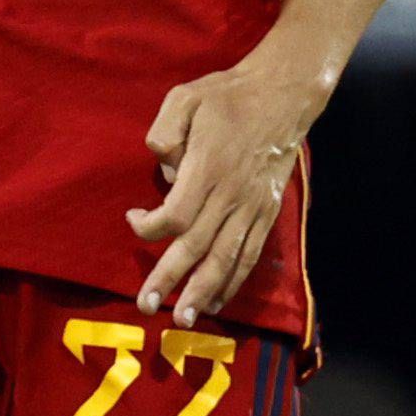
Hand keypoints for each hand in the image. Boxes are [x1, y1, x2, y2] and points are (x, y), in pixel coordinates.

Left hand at [127, 50, 322, 324]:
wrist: (282, 96)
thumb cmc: (227, 97)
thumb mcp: (186, 97)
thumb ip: (164, 130)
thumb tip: (161, 165)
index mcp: (209, 167)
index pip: (176, 213)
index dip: (150, 227)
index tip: (134, 220)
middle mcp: (231, 194)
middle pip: (197, 245)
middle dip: (170, 278)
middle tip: (146, 306)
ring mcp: (252, 207)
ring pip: (226, 258)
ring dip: (204, 291)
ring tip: (185, 319)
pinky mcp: (266, 213)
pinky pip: (249, 254)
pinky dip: (234, 281)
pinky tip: (217, 302)